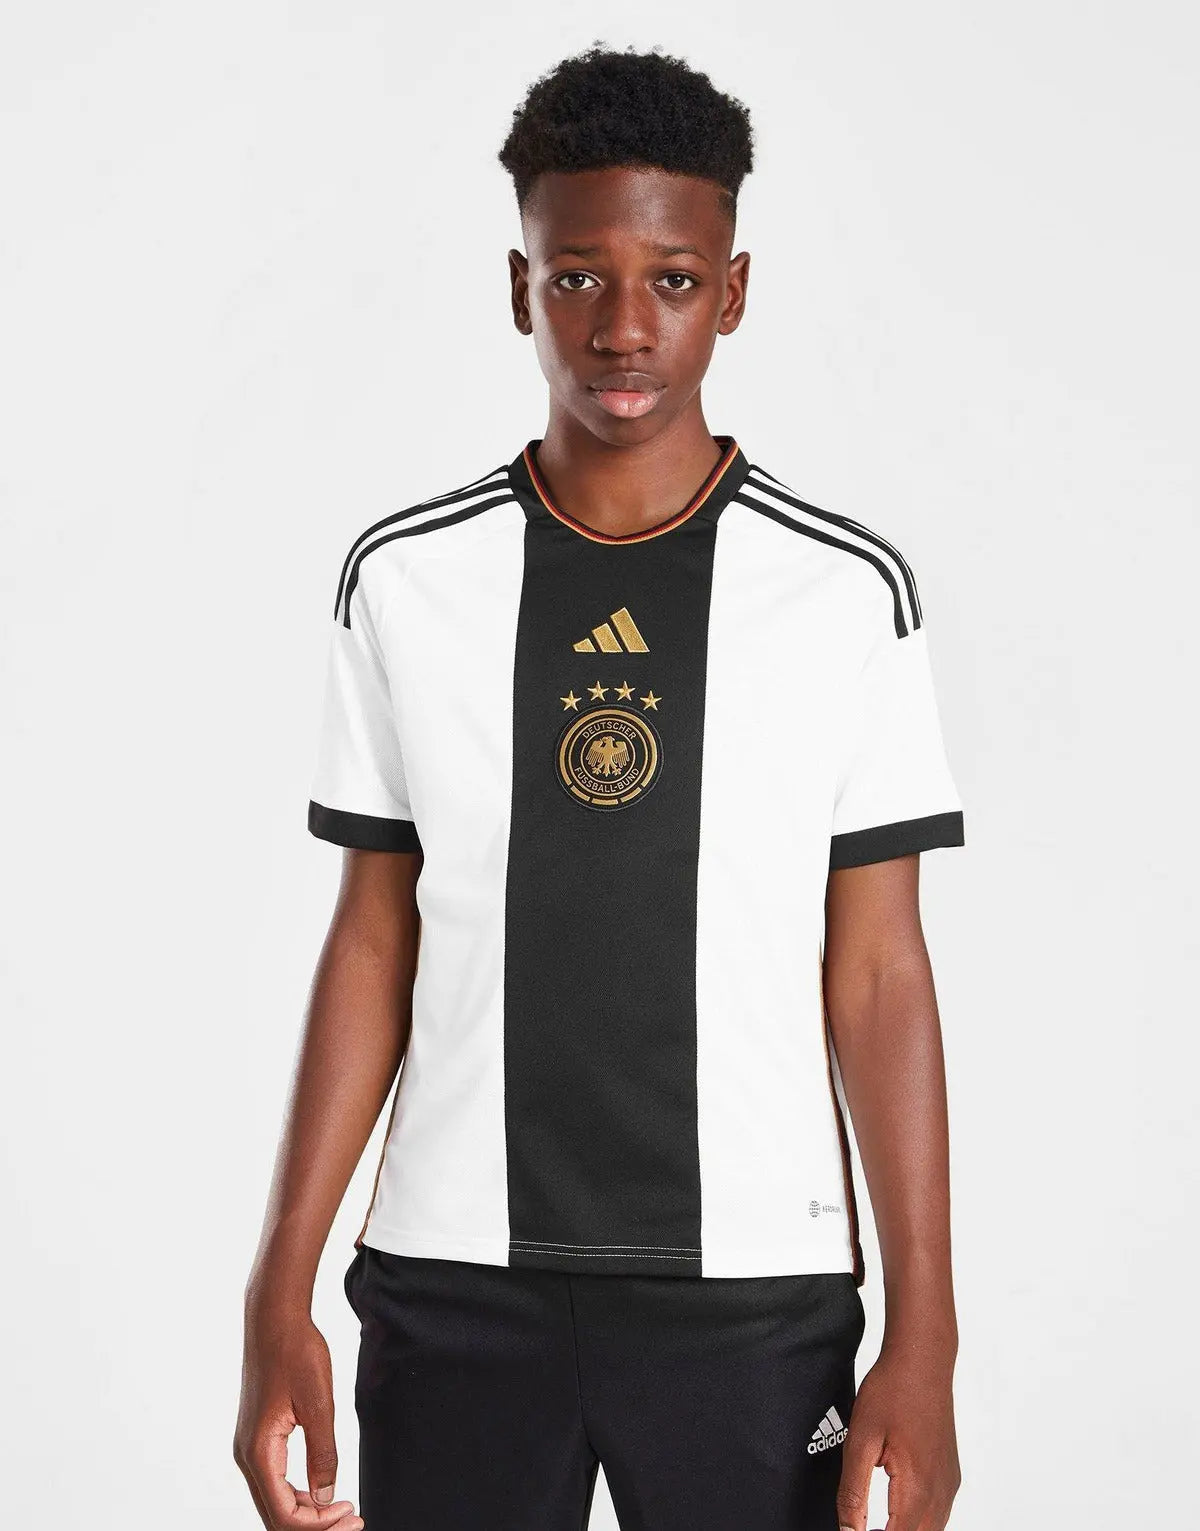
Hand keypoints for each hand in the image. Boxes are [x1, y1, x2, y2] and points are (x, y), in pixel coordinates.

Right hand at [234, 1305, 362, 1530]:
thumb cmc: (295, 1352)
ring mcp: (250, 1447)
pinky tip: (322, 1491)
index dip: (318, 1525)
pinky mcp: (258, 1437)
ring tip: (343, 1510)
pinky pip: (274, 1481)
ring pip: (274, 1500)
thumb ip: (322, 1453)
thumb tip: (326, 1497)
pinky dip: (297, 1495)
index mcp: (258, 1451)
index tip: (351, 1514)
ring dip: (306, 1513)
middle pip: (276, 1515)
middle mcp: (247, 1456)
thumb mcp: (318, 1403)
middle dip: (314, 1526)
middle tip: (353, 1521)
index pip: (284, 1514)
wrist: (274, 1319)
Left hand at [836, 1345, 960, 1530]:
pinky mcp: (951, 1474)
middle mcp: (940, 1492)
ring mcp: (949, 1483)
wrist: (922, 1360)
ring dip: (906, 1530)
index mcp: (917, 1487)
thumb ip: (853, 1491)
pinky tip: (897, 1510)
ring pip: (931, 1530)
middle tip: (862, 1527)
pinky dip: (919, 1521)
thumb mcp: (861, 1441)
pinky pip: (938, 1513)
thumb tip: (847, 1530)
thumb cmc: (892, 1392)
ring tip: (876, 1524)